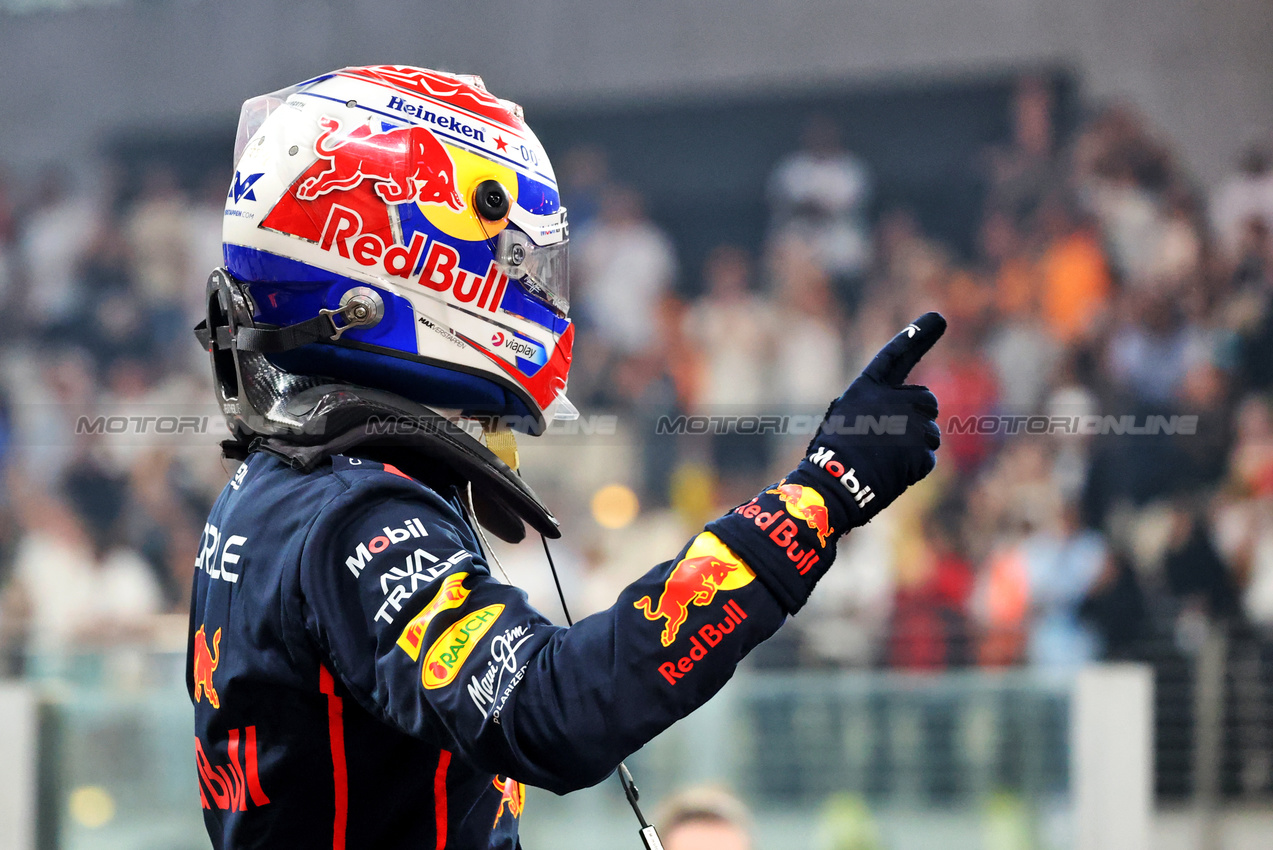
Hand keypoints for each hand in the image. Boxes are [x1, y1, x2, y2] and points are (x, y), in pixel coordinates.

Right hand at [706, 313, 944, 613]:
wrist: (830, 487)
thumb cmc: (829, 456)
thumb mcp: (846, 420)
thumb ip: (877, 408)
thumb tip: (918, 408)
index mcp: (867, 388)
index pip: (895, 355)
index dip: (917, 336)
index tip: (938, 317)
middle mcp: (893, 400)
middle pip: (927, 399)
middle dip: (919, 417)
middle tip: (895, 439)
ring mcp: (910, 425)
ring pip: (932, 433)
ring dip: (916, 447)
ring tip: (885, 462)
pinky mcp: (921, 452)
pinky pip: (928, 460)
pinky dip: (914, 470)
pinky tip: (890, 475)